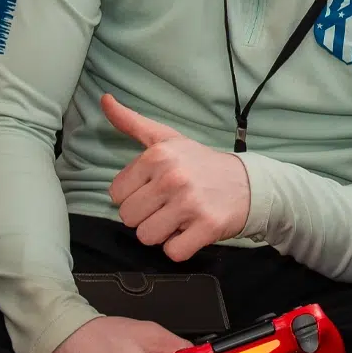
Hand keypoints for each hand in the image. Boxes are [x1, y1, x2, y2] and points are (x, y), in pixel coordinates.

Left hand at [102, 93, 250, 261]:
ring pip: (146, 237)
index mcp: (157, 155)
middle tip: (166, 205)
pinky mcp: (207, 227)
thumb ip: (131, 122)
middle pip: (128, 218)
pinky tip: (190, 231)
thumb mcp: (165, 138)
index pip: (116, 193)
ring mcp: (190, 203)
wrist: (246, 183)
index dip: (133, 195)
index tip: (152, 189)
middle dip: (145, 215)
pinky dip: (179, 247)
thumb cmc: (199, 163)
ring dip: (161, 233)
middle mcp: (172, 177)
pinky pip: (173, 252)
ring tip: (178, 217)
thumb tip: (105, 100)